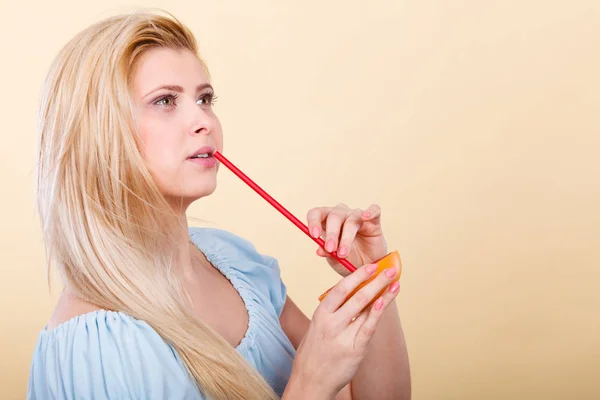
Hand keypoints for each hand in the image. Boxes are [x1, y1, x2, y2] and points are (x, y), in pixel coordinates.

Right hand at [287, 261, 400, 398]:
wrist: (310, 381)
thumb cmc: (314, 353)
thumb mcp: (317, 326)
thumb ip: (334, 312)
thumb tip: (354, 294)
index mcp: (321, 313)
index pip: (341, 289)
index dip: (357, 276)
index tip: (370, 266)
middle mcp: (331, 322)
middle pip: (356, 295)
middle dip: (375, 280)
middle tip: (388, 269)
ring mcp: (342, 336)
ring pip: (365, 309)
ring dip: (382, 293)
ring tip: (394, 282)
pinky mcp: (354, 350)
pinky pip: (368, 328)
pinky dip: (377, 314)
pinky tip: (384, 302)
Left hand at [307, 203, 387, 276]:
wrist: (367, 269)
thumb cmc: (348, 261)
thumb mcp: (335, 260)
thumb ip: (328, 253)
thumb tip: (319, 250)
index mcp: (327, 222)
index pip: (316, 213)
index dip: (314, 222)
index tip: (314, 235)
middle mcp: (341, 215)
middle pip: (334, 216)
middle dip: (331, 234)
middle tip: (331, 249)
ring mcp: (358, 216)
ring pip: (351, 219)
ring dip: (346, 237)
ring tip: (343, 254)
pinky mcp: (374, 221)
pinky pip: (374, 210)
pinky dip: (370, 212)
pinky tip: (365, 217)